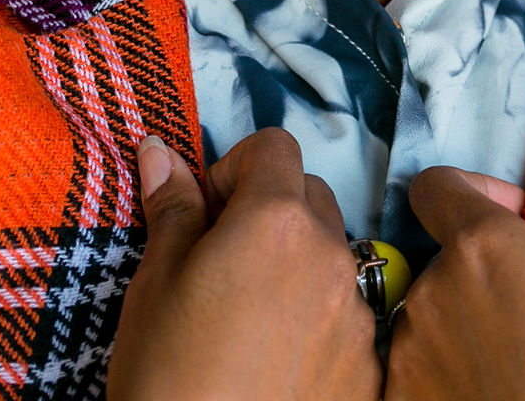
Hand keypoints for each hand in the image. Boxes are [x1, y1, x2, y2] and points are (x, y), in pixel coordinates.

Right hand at [107, 127, 381, 400]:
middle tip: (221, 261)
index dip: (233, 168)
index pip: (274, 146)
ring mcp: (357, 314)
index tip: (204, 211)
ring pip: (330, 255)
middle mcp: (330, 255)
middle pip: (309, 195)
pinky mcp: (369, 368)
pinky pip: (348, 315)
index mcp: (276, 220)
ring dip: (295, 264)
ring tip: (246, 317)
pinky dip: (317, 319)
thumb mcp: (154, 284)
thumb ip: (172, 209)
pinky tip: (275, 359)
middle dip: (267, 210)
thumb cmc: (167, 377)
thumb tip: (160, 150)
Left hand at [386, 168, 524, 400]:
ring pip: (430, 311)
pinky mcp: (397, 394)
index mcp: (484, 246)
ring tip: (512, 364)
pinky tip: (485, 393)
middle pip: (443, 256)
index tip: (513, 216)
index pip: (437, 186)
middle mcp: (432, 284)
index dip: (472, 191)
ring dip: (462, 322)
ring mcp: (408, 345)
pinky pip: (416, 362)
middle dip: (480, 272)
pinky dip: (444, 369)